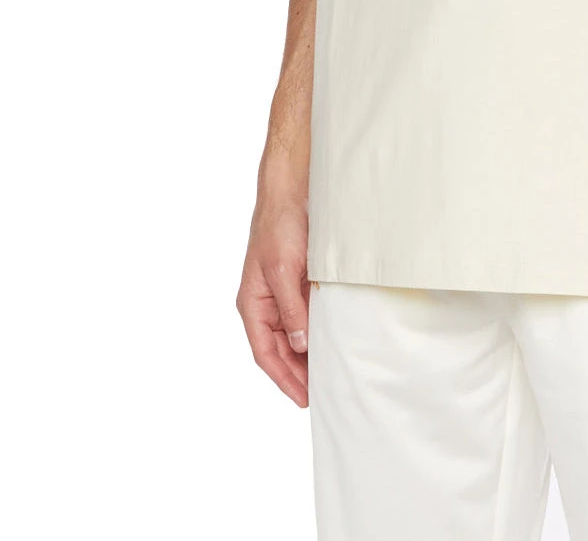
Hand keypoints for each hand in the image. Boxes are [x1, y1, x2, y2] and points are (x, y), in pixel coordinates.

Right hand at [237, 193, 310, 407]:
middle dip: (298, 372)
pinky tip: (334, 340)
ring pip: (295, 334)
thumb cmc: (279, 225)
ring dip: (309, 354)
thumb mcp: (283, 269)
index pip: (266, 353)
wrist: (292, 189)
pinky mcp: (300, 282)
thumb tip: (301, 345)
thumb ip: (291, 308)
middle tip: (323, 392)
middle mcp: (266, 303)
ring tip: (330, 373)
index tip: (303, 398)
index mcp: (253, 304)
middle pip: (281, 349)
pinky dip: (318, 330)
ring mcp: (283, 293)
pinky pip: (307, 315)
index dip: (284, 378)